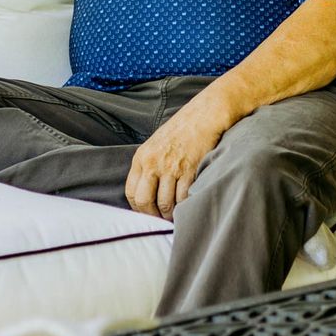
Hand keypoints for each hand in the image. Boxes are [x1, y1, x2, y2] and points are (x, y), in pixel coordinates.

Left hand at [125, 105, 225, 220]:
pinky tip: (186, 204)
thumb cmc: (180, 131)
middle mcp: (153, 163)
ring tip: (175, 213)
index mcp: (141, 157)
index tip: (147, 213)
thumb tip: (146, 194)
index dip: (138, 209)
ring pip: (165, 204)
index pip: (131, 192)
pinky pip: (183, 198)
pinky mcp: (189, 171)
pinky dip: (184, 205)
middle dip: (152, 215)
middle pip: (145, 202)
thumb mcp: (155, 144)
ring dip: (170, 213)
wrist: (204, 116)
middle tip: (160, 219)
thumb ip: (147, 166)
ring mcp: (171, 168)